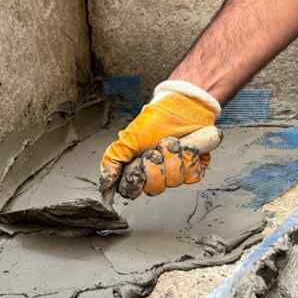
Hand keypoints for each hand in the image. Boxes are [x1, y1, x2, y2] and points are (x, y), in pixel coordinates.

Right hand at [99, 81, 220, 200]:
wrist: (183, 107)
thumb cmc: (156, 119)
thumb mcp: (129, 137)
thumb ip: (114, 159)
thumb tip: (105, 179)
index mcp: (136, 170)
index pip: (131, 190)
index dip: (135, 181)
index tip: (137, 165)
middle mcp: (155, 174)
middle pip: (153, 189)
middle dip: (155, 167)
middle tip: (154, 151)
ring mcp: (174, 173)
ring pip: (173, 182)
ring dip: (172, 158)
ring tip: (170, 144)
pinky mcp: (192, 169)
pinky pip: (191, 176)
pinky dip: (188, 159)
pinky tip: (184, 147)